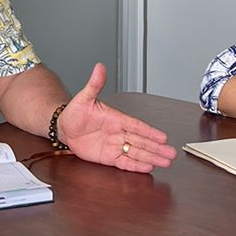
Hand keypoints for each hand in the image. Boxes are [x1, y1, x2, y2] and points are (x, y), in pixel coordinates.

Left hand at [59, 65, 176, 173]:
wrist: (64, 127)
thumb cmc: (76, 111)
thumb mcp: (85, 97)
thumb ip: (95, 84)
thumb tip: (99, 67)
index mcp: (116, 119)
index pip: (136, 126)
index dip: (149, 132)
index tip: (162, 137)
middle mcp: (119, 132)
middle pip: (141, 142)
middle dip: (156, 148)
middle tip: (171, 153)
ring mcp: (115, 145)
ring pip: (136, 153)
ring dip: (151, 158)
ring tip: (165, 162)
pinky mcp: (108, 156)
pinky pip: (124, 162)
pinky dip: (135, 165)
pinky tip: (148, 167)